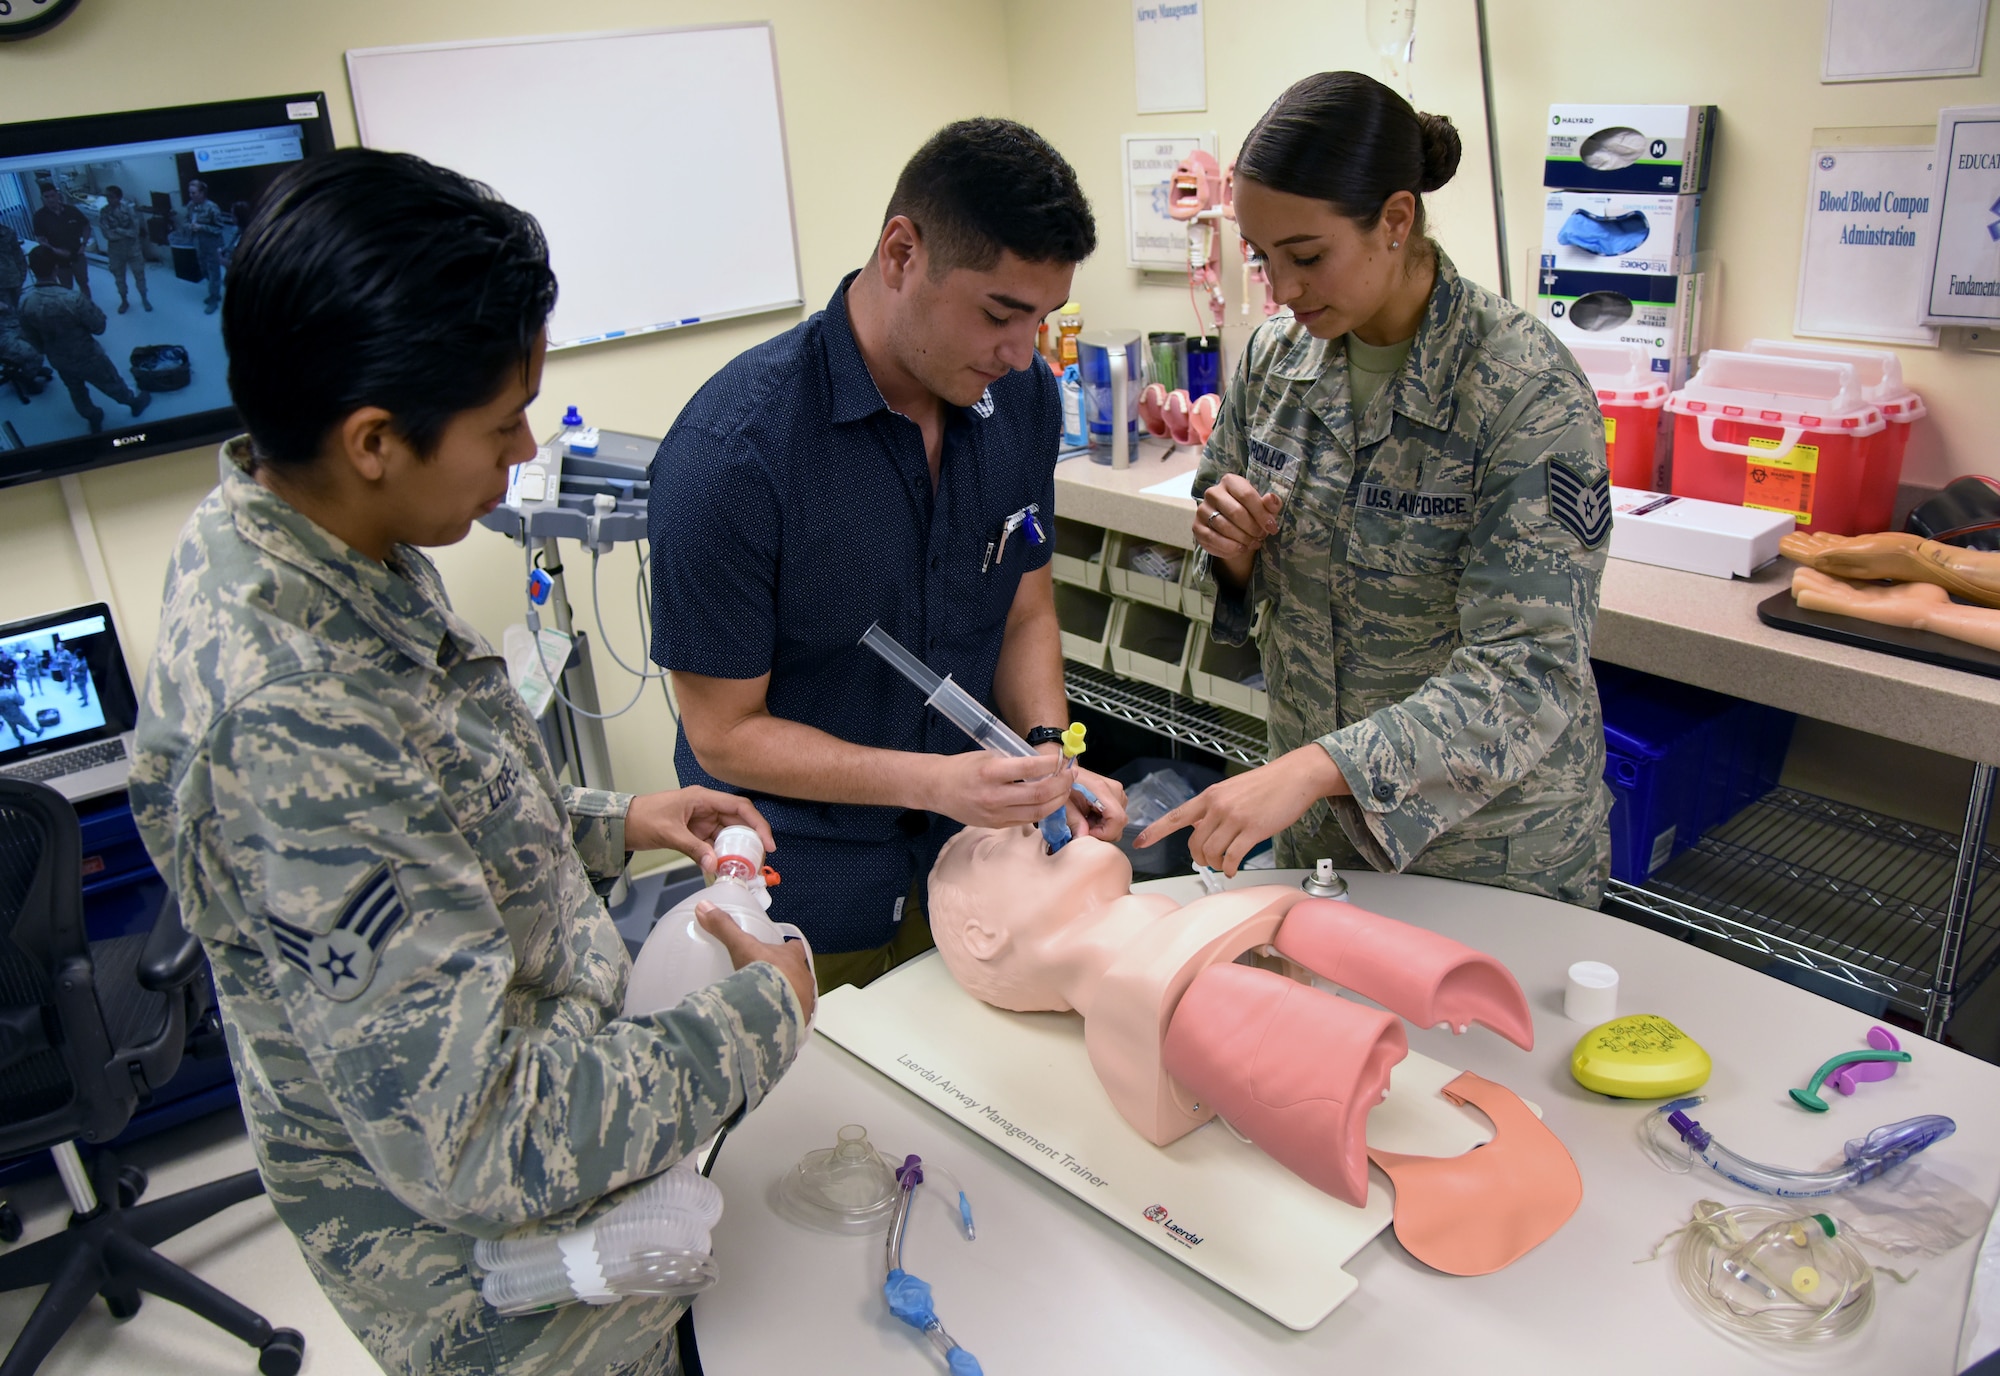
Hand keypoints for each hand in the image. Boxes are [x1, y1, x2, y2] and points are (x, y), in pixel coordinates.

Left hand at [624, 787, 774, 875]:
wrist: (622, 824)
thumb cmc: (643, 818)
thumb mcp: (669, 833)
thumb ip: (693, 848)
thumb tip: (715, 865)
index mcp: (703, 798)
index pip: (740, 807)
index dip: (757, 823)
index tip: (767, 843)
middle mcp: (706, 808)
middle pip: (738, 821)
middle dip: (750, 840)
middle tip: (758, 861)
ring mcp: (701, 822)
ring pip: (728, 835)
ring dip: (736, 851)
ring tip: (745, 869)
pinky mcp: (695, 834)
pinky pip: (714, 845)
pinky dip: (721, 856)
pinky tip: (726, 869)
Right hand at [696, 901, 814, 1021]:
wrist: (776, 1010)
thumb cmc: (764, 973)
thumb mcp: (741, 946)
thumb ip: (725, 928)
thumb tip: (703, 906)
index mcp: (792, 957)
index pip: (794, 948)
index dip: (786, 949)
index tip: (775, 953)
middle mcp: (804, 977)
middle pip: (797, 973)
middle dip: (785, 976)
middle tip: (766, 981)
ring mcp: (806, 1000)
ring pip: (797, 996)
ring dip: (785, 998)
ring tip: (766, 1004)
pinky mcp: (802, 1021)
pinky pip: (794, 1017)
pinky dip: (784, 1018)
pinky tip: (768, 1022)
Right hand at [924, 749, 1071, 828]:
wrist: (938, 789)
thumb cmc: (963, 768)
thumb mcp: (988, 756)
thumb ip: (1014, 761)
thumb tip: (1046, 763)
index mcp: (990, 772)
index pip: (1029, 768)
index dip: (1051, 763)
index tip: (1062, 758)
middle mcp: (994, 796)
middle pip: (1038, 795)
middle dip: (1061, 785)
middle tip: (1071, 775)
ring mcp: (996, 815)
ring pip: (1037, 812)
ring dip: (1057, 800)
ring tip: (1065, 788)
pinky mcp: (997, 825)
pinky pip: (1027, 819)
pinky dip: (1043, 810)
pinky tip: (1051, 800)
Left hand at [1067, 765, 1127, 840]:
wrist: (1064, 771)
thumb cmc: (1062, 784)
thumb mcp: (1064, 805)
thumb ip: (1074, 822)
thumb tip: (1082, 838)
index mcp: (1101, 789)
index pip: (1118, 819)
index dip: (1106, 833)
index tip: (1089, 832)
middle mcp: (1114, 789)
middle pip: (1119, 823)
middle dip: (1102, 831)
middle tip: (1083, 826)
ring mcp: (1117, 791)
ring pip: (1118, 821)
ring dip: (1102, 826)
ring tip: (1085, 819)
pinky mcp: (1116, 795)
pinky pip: (1115, 816)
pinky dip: (1104, 821)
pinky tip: (1090, 815)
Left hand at [1133, 745, 1347, 875]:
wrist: (1295, 776)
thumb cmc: (1266, 784)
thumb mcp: (1231, 791)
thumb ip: (1213, 808)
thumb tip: (1199, 828)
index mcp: (1210, 796)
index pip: (1176, 816)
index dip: (1155, 831)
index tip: (1139, 842)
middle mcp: (1218, 806)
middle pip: (1195, 843)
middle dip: (1198, 858)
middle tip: (1206, 862)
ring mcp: (1235, 818)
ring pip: (1211, 852)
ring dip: (1214, 864)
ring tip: (1223, 865)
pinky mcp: (1253, 829)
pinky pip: (1232, 857)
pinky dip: (1229, 868)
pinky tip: (1232, 869)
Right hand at [1193, 472, 1281, 576]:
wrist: (1233, 528)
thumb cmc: (1251, 513)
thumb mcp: (1264, 507)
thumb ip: (1270, 503)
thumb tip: (1271, 499)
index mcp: (1230, 481)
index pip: (1246, 495)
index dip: (1261, 514)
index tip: (1272, 528)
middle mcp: (1213, 492)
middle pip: (1235, 512)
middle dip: (1252, 528)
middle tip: (1261, 536)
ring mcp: (1202, 510)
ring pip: (1224, 527)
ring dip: (1242, 539)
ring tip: (1252, 543)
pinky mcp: (1197, 527)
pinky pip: (1212, 539)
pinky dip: (1229, 547)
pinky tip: (1240, 549)